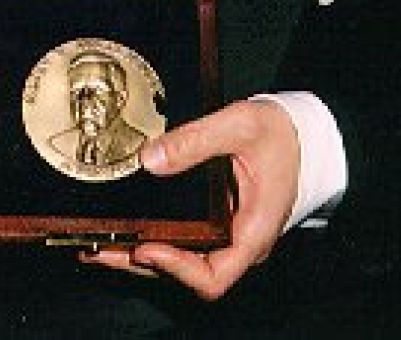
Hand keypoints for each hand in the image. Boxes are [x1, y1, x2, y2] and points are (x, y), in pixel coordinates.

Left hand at [86, 99, 298, 299]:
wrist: (301, 133)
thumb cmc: (280, 134)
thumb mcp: (240, 125)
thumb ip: (196, 140)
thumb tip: (150, 159)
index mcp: (254, 232)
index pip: (213, 276)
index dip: (176, 268)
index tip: (145, 247)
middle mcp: (240, 245)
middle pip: (187, 274)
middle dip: (141, 263)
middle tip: (100, 247)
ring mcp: (228, 238)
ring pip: (181, 261)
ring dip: (140, 255)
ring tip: (99, 244)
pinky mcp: (217, 226)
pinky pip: (184, 243)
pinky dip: (153, 239)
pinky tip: (125, 230)